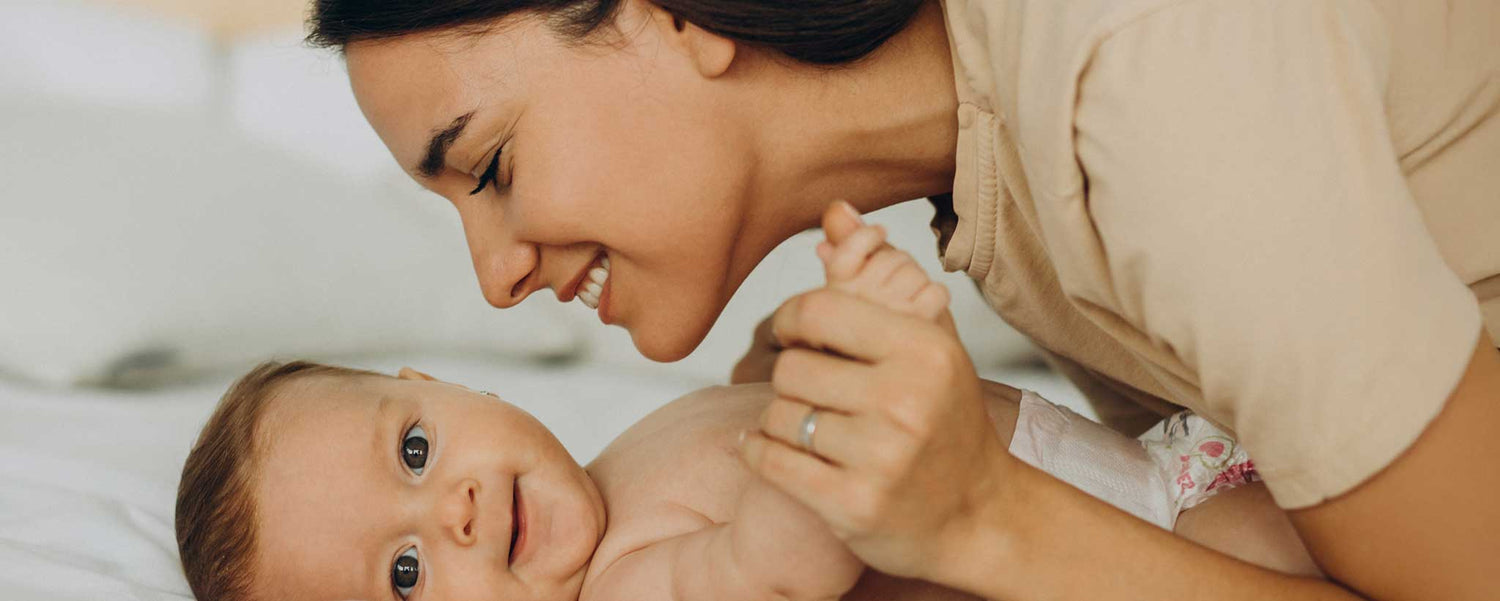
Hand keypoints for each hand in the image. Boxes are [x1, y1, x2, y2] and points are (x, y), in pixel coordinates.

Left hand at [738, 286, 1017, 579]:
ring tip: (807, 427)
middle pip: (792, 367)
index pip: (819, 310)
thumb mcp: (928, 344)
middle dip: (793, 379)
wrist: (978, 514)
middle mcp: (905, 399)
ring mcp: (881, 456)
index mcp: (924, 349)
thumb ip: (876, 276)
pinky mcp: (854, 504)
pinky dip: (758, 453)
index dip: (791, 320)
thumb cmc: (946, 421)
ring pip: (778, 416)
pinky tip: (768, 449)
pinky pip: (772, 462)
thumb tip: (835, 209)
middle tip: (813, 392)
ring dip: (779, 421)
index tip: (795, 334)